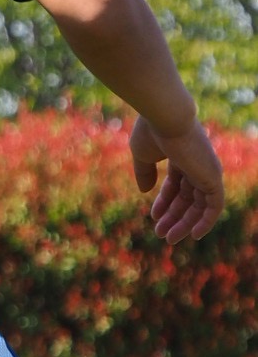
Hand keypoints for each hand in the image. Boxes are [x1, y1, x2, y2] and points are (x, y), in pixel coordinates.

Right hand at [130, 113, 224, 243]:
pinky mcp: (213, 177)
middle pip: (189, 198)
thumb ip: (144, 173)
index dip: (165, 203)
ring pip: (200, 205)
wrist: (165, 118)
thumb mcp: (142, 156)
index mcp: (182, 157)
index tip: (153, 217)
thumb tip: (145, 191)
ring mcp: (207, 171)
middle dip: (175, 217)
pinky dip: (206, 221)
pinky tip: (194, 235)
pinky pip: (214, 206)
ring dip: (185, 223)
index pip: (177, 185)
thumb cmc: (151, 132)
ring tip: (169, 239)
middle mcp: (198, 164)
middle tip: (161, 235)